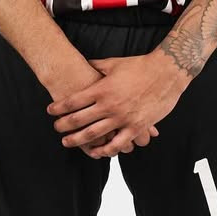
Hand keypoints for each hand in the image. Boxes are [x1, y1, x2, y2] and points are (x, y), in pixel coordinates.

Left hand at [46, 52, 187, 158]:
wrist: (166, 72)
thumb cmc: (140, 66)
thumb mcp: (114, 63)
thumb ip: (97, 66)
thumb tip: (85, 64)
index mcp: (102, 89)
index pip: (73, 101)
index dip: (59, 108)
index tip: (50, 111)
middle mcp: (109, 105)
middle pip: (78, 120)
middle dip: (63, 126)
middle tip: (56, 128)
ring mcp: (122, 118)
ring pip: (94, 135)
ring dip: (78, 140)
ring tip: (67, 142)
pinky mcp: (135, 127)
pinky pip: (117, 144)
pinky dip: (105, 150)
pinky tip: (97, 152)